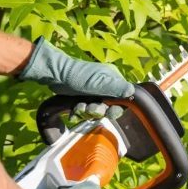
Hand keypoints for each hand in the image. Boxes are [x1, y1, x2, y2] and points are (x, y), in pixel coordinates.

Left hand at [18, 38, 132, 117]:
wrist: (54, 75)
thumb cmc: (78, 76)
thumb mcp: (98, 82)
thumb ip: (116, 88)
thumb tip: (133, 92)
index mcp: (112, 80)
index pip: (122, 99)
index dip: (116, 108)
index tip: (108, 112)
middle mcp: (104, 86)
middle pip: (108, 107)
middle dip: (98, 111)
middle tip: (89, 108)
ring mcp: (92, 92)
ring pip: (95, 111)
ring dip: (86, 112)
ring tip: (78, 107)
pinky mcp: (81, 98)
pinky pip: (84, 111)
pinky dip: (78, 113)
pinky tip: (73, 112)